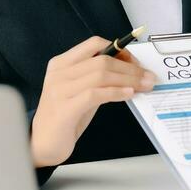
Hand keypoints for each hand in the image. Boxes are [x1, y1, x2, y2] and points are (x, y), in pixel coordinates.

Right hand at [30, 36, 156, 167]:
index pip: (94, 44)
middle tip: (148, 77)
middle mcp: (59, 73)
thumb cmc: (65, 116)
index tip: (136, 62)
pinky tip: (128, 94)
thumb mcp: (80, 90)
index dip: (120, 50)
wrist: (42, 144)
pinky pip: (96, 94)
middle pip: (102, 61)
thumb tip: (131, 71)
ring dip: (128, 79)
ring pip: (101, 75)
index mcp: (61, 63)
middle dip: (130, 68)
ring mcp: (60, 90)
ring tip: (144, 86)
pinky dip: (116, 92)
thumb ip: (98, 78)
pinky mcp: (65, 109)